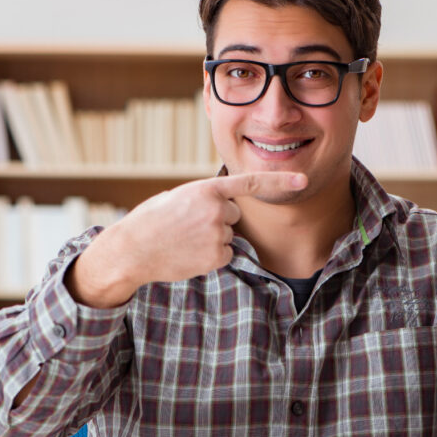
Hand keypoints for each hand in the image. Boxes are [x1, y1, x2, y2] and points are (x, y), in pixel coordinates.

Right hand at [65, 171, 307, 306]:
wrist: (132, 249)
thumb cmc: (152, 220)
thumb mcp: (179, 197)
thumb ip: (206, 198)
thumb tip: (228, 210)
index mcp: (206, 189)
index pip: (250, 182)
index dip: (280, 180)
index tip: (304, 179)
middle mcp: (216, 210)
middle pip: (234, 214)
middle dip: (217, 219)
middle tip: (187, 224)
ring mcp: (217, 235)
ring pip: (228, 236)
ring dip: (211, 238)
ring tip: (183, 239)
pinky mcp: (216, 257)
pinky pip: (225, 254)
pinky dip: (211, 256)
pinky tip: (189, 253)